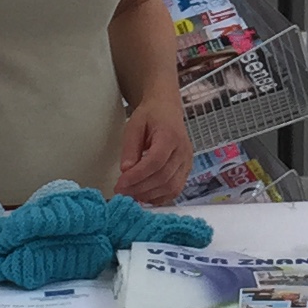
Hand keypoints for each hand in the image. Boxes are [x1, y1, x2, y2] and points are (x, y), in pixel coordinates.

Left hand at [114, 87, 189, 206]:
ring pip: (171, 187)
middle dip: (140, 188)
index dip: (137, 176)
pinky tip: (144, 195)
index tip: (120, 184)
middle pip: (163, 177)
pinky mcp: (186, 170)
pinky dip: (159, 197)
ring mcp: (187, 162)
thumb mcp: (134, 125)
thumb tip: (126, 170)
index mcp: (170, 135)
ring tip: (130, 194)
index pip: (155, 162)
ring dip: (148, 195)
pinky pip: (175, 190)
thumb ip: (130, 147)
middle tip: (121, 192)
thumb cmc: (150, 116)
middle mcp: (183, 150)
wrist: (167, 110)